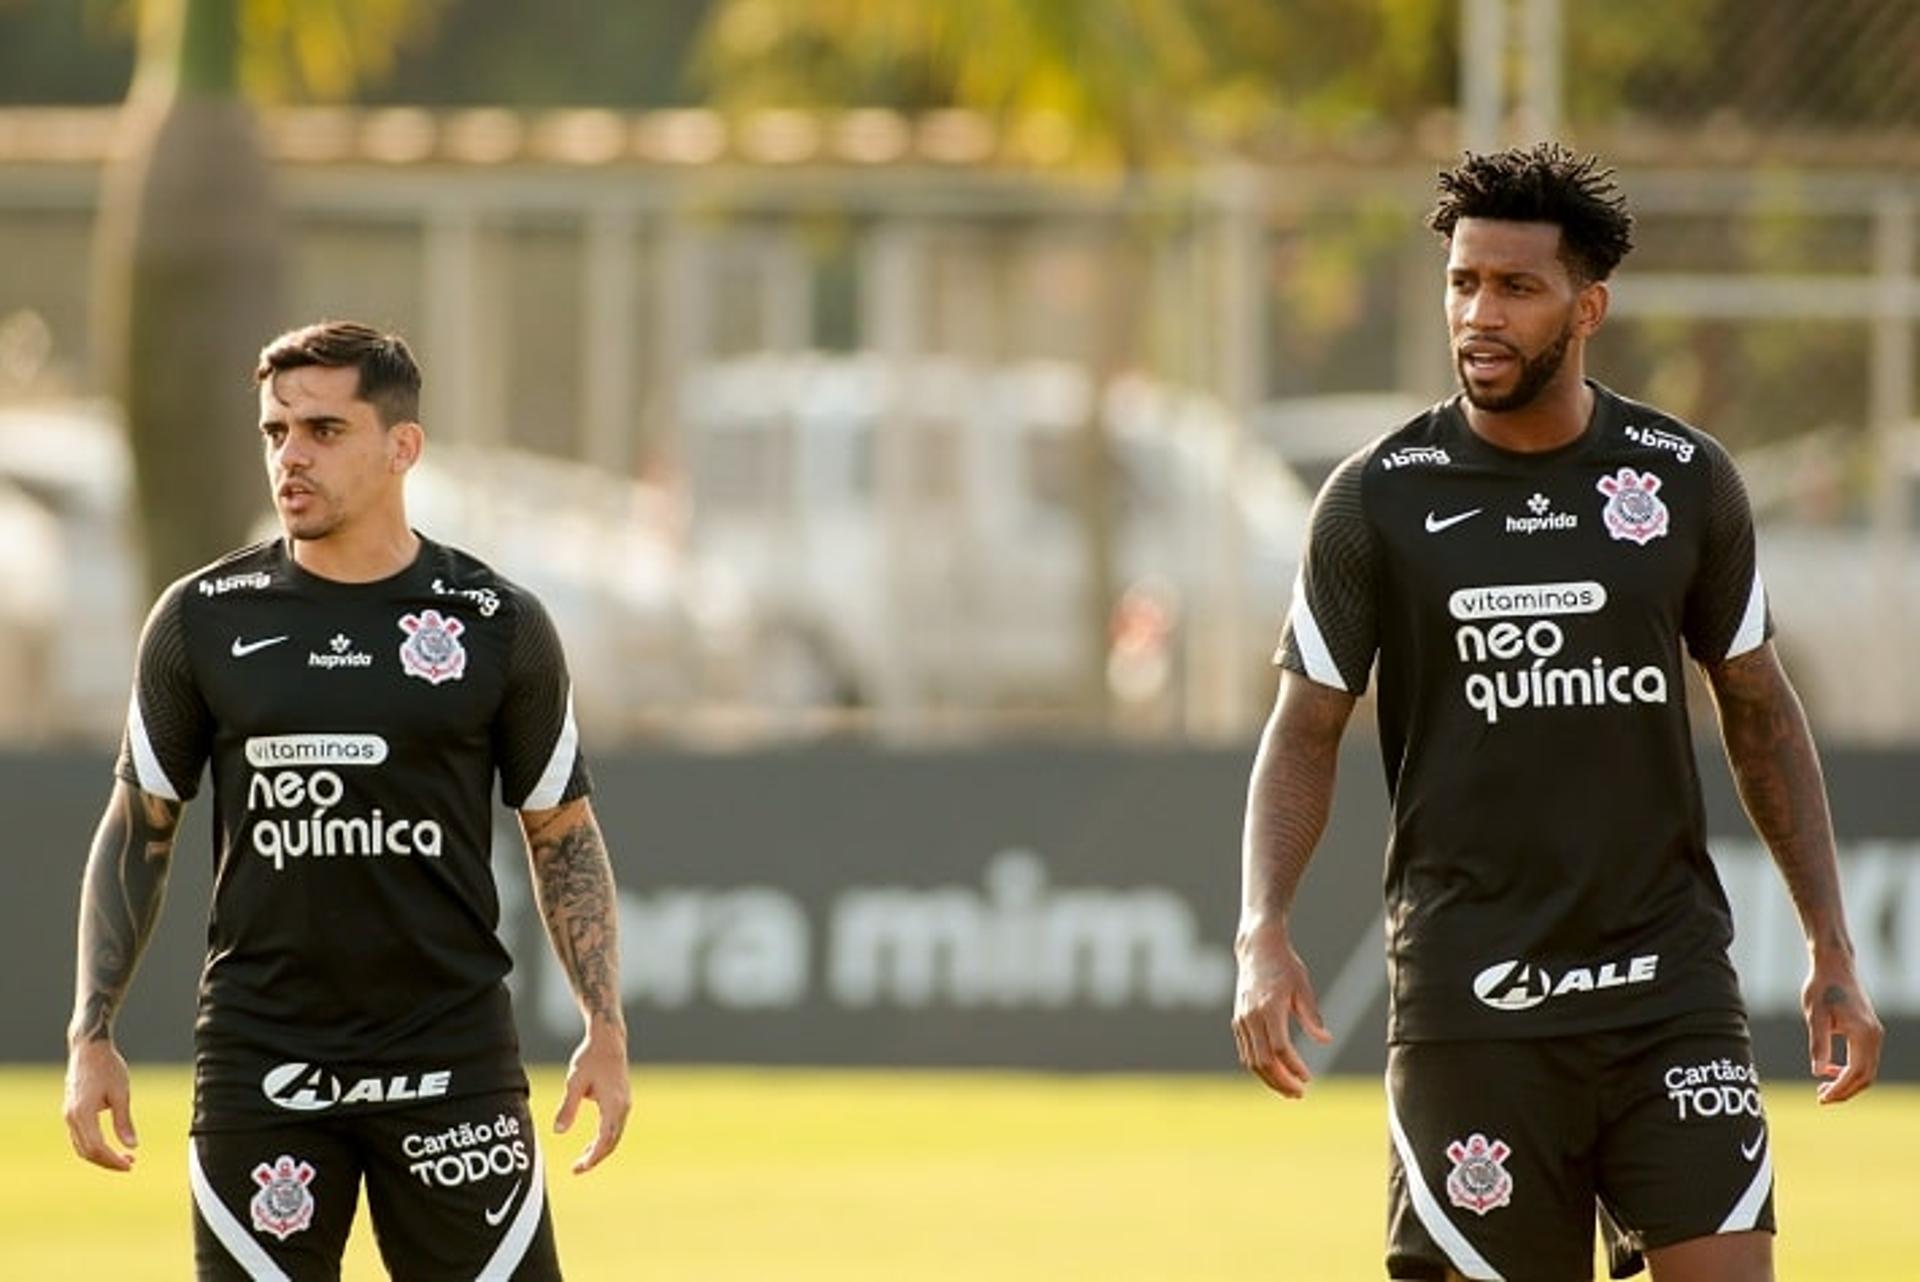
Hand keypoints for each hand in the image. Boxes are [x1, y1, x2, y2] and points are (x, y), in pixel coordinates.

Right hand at [64, 1039, 137, 1170]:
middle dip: (108, 1161)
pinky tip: (110, 1145)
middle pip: (86, 1151)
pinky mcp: (71, 1110)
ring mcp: (68, 1114)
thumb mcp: (121, 1093)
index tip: (130, 1164)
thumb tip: (133, 1145)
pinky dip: (93, 1145)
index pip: (97, 1147)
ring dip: (100, 1155)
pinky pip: (79, 1136)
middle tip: (130, 1164)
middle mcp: (71, 1117)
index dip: (113, 1160)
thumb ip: (124, 1121)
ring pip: (81, 1146)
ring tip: (124, 1157)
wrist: (89, 1048)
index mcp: (82, 1113)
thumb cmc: (107, 1066)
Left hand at [553, 1022, 629, 1172]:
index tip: (578, 1168)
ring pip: (615, 1135)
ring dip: (600, 1149)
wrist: (608, 1039)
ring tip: (581, 1160)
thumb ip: (567, 1108)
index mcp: (613, 1105)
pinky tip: (590, 1144)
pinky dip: (603, 1138)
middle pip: (612, 1141)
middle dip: (595, 1157)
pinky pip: (615, 1126)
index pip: (605, 1140)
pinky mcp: (622, 1100)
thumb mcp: (574, 1082)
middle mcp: (623, 1107)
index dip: (593, 1157)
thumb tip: (558, 1132)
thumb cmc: (591, 1058)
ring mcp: (625, 1103)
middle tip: (576, 1169)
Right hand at [1231, 923, 1331, 1098]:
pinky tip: (1275, 1074)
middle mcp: (1251, 1016)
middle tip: (1299, 1094)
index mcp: (1269, 1008)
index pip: (1279, 1048)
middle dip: (1281, 1082)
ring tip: (1289, 1090)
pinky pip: (1246, 1051)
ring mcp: (1241, 1019)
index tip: (1308, 1078)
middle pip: (1262, 1061)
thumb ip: (1311, 1017)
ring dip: (1270, 1079)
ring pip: (1251, 1060)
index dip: (1293, 1067)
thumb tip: (1326, 1041)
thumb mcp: (1303, 987)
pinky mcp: (1237, 1021)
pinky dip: (1259, 1067)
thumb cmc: (1285, 966)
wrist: (1257, 948)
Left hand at [1803, 955, 1881, 1104]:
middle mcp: (1875, 1036)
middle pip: (1865, 1076)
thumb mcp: (1815, 1016)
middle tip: (1820, 1098)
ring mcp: (1874, 1035)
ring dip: (1847, 1082)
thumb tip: (1818, 1072)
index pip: (1855, 1072)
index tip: (1821, 1098)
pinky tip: (1828, 1071)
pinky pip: (1864, 1060)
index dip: (1840, 1089)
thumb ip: (1819, 1044)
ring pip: (1866, 1070)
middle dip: (1844, 1091)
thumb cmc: (1822, 988)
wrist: (1834, 967)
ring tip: (1822, 1088)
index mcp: (1864, 1033)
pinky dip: (1849, 1070)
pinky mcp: (1869, 1033)